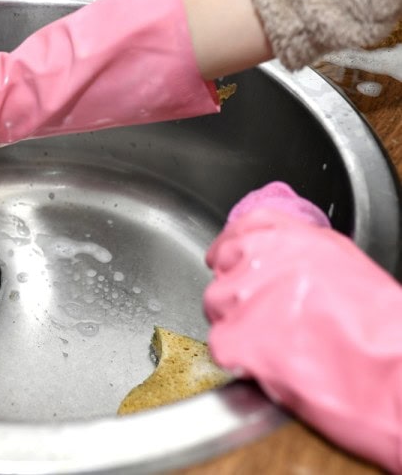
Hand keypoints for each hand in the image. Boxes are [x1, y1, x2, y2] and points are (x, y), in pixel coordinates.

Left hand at [204, 183, 401, 472]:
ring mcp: (240, 300)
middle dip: (237, 290)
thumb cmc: (376, 321)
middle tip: (264, 311)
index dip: (234, 250)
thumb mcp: (341, 260)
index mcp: (284, 237)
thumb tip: (276, 256)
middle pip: (224, 271)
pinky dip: (237, 355)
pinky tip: (267, 360)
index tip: (232, 261)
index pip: (239, 231)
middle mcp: (256, 261)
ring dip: (236, 322)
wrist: (388, 369)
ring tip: (274, 339)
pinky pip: (219, 344)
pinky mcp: (234, 340)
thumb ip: (298, 251)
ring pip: (216, 306)